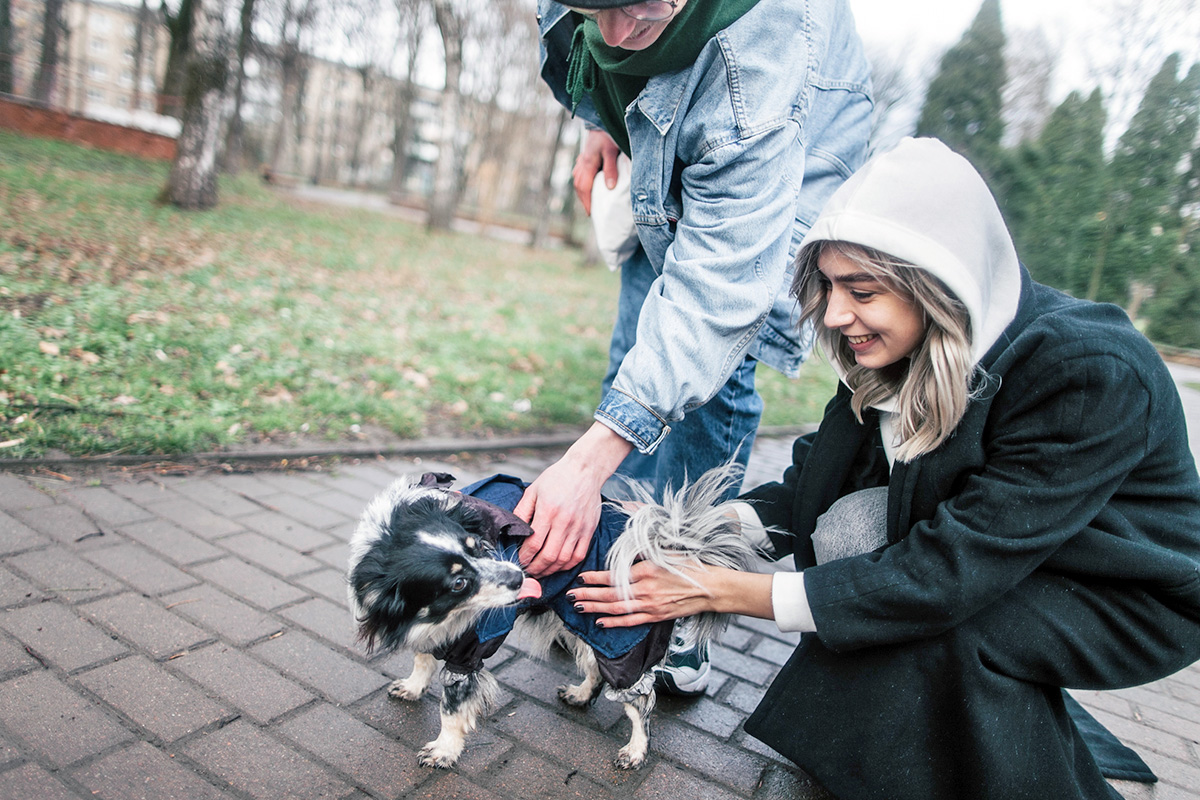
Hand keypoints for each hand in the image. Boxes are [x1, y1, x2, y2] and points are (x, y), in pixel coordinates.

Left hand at [514, 423, 632, 576]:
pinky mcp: (589, 530)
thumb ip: (522, 511)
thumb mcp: (533, 490)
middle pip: (549, 556)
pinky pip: (579, 555)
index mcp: (548, 511)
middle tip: (528, 571)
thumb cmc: (557, 478)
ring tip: (541, 571)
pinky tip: (558, 565)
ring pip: (564, 559)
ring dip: (550, 570)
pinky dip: (567, 565)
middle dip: (536, 568)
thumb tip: (513, 531)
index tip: (519, 561)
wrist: (584, 470)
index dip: (525, 557)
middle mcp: (565, 522)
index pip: (534, 543)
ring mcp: (579, 528)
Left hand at [569, 561, 718, 627]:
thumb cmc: (690, 566)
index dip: (594, 578)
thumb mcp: (665, 553)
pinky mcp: (656, 616)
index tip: (580, 577)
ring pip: (615, 609)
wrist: (711, 587)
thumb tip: (624, 554)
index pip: (612, 575)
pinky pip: (630, 621)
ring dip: (595, 609)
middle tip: (570, 594)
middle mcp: (644, 588)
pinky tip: (600, 622)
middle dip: (587, 595)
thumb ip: (643, 555)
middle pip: (609, 594)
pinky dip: (614, 623)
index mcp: (645, 569)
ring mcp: (650, 605)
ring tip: (578, 607)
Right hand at [573, 129, 620, 214]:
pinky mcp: (585, 155)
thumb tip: (609, 187)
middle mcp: (582, 162)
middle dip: (584, 199)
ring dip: (582, 190)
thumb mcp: (612, 151)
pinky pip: (580, 172)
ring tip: (588, 200)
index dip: (587, 202)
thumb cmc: (608, 134)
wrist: (602, 118)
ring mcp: (582, 158)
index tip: (591, 213)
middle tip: (590, 211)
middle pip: (579, 185)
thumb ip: (611, 169)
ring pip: (578, 179)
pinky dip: (582, 180)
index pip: (584, 188)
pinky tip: (587, 183)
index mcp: (588, 164)